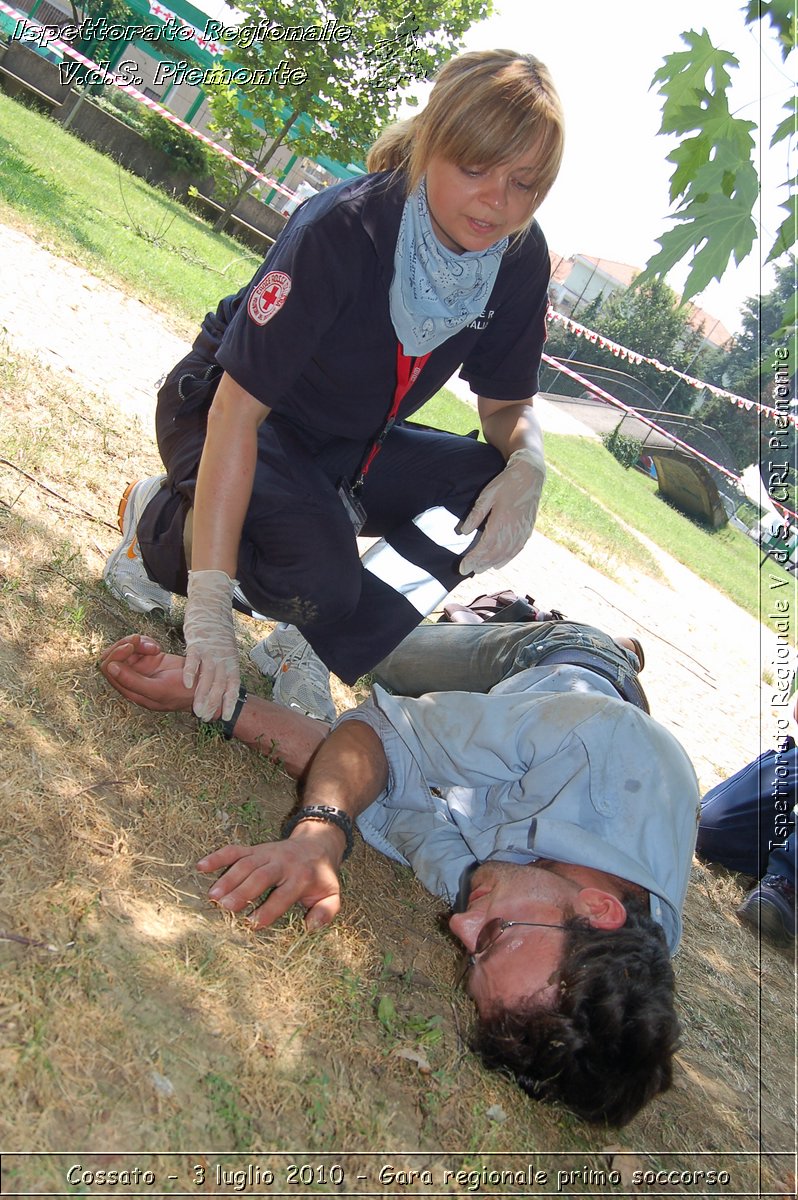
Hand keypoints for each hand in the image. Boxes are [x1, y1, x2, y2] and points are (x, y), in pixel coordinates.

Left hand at [100, 635, 194, 712]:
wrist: (205, 686)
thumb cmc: (184, 694)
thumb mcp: (158, 689)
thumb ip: (132, 681)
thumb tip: (111, 668)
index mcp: (130, 690)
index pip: (109, 669)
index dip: (116, 655)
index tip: (131, 647)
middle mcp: (132, 678)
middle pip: (114, 656)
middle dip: (125, 645)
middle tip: (138, 641)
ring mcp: (141, 667)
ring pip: (126, 648)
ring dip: (137, 642)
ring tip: (154, 647)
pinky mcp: (150, 658)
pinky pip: (138, 645)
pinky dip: (146, 642)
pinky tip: (157, 647)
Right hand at [183, 569, 239, 721]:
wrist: (212, 604)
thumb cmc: (217, 630)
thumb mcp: (225, 650)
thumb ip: (224, 666)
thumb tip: (223, 684)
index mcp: (231, 661)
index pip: (233, 685)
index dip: (229, 701)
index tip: (225, 717)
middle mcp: (223, 658)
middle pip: (219, 685)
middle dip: (213, 703)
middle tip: (204, 718)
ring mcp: (211, 651)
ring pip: (207, 676)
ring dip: (202, 694)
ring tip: (196, 709)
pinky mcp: (197, 643)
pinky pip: (193, 660)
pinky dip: (190, 672)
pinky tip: (186, 685)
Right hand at [197, 821, 344, 930]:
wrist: (318, 843)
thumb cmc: (320, 877)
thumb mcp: (332, 894)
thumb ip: (326, 912)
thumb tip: (310, 927)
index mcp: (301, 877)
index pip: (283, 895)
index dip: (268, 909)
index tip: (252, 924)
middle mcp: (282, 863)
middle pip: (260, 876)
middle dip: (243, 891)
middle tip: (225, 908)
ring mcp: (266, 854)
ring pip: (245, 863)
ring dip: (228, 878)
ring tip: (212, 896)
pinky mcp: (255, 848)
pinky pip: (235, 850)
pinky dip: (217, 857)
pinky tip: (201, 867)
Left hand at [459, 448, 544, 574]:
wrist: (530, 476)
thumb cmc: (505, 484)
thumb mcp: (487, 495)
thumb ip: (475, 514)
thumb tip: (462, 532)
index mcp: (500, 521)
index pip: (484, 547)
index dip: (473, 559)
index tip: (463, 567)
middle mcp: (512, 530)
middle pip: (494, 554)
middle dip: (480, 564)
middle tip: (467, 571)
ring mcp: (522, 531)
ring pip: (505, 554)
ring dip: (491, 564)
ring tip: (480, 570)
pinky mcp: (527, 530)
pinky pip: (516, 550)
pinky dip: (506, 559)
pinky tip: (499, 564)